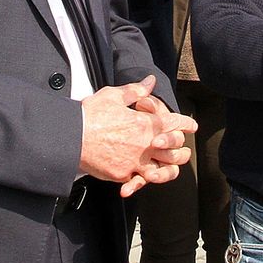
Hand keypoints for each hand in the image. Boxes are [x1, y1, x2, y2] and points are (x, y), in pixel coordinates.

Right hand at [79, 76, 196, 194]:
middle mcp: (145, 145)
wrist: (72, 137)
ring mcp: (135, 162)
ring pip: (163, 171)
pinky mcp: (123, 174)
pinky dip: (143, 181)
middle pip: (175, 150)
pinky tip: (143, 178)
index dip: (186, 123)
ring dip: (169, 169)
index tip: (190, 125)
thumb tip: (151, 81)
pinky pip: (139, 181)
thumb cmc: (91, 115)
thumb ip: (136, 90)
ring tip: (169, 168)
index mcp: (146, 124)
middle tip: (182, 149)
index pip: (175, 124)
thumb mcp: (113, 96)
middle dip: (181, 149)